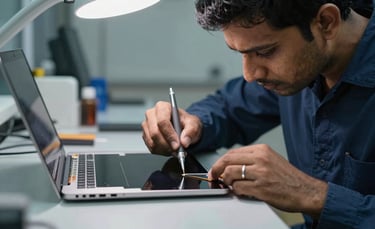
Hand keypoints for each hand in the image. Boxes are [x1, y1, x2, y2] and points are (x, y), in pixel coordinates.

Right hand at [142, 101, 202, 155]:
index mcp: (162, 107)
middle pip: (155, 133)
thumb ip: (191, 131)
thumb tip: (184, 141)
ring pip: (152, 142)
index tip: (177, 144)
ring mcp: (147, 125)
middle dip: (167, 144)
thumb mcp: (193, 124)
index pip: (162, 121)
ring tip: (175, 149)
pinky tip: (169, 149)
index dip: (169, 134)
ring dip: (165, 149)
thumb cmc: (185, 123)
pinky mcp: (145, 136)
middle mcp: (152, 114)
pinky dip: (161, 151)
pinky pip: (151, 147)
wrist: (182, 128)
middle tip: (177, 150)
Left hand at [208, 144, 327, 218]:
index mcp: (262, 150)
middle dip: (217, 169)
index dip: (220, 161)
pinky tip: (241, 192)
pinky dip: (236, 191)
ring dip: (227, 181)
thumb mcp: (271, 160)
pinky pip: (238, 188)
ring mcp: (261, 173)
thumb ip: (252, 159)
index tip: (216, 168)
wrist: (306, 191)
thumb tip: (231, 165)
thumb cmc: (289, 177)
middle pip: (228, 160)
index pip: (233, 152)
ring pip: (231, 174)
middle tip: (213, 176)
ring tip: (231, 185)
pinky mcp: (261, 188)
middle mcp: (261, 159)